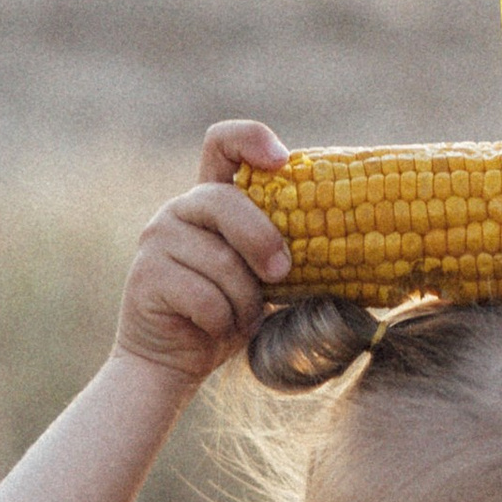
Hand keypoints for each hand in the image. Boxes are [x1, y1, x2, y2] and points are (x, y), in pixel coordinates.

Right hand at [113, 121, 293, 384]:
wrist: (172, 361)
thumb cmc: (228, 315)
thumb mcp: (262, 277)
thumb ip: (283, 250)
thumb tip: (354, 235)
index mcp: (212, 200)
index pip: (223, 144)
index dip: (251, 140)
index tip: (282, 160)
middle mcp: (180, 210)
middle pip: (225, 202)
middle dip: (262, 239)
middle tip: (282, 273)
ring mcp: (158, 239)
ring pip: (221, 261)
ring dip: (245, 300)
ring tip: (241, 317)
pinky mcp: (146, 276)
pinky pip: (205, 297)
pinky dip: (223, 322)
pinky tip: (214, 329)